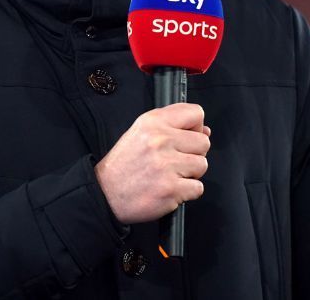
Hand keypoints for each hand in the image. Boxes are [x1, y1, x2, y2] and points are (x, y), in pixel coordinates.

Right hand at [95, 103, 211, 223]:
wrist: (104, 195)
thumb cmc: (124, 165)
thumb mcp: (142, 133)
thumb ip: (173, 127)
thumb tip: (205, 131)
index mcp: (153, 122)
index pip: (196, 113)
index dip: (196, 128)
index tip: (186, 138)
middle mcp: (160, 140)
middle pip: (203, 142)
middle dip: (193, 154)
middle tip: (173, 162)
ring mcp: (166, 165)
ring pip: (202, 165)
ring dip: (190, 174)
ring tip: (170, 176)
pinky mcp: (171, 189)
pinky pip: (198, 188)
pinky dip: (187, 192)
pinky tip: (169, 189)